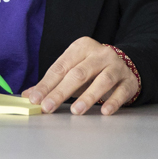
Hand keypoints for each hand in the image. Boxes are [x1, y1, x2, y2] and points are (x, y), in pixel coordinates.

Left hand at [23, 37, 138, 114]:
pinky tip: (104, 111)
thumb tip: (28, 95)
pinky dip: (113, 101)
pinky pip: (121, 91)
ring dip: (88, 96)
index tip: (35, 99)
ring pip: (103, 80)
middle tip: (48, 107)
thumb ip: (51, 83)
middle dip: (61, 92)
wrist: (124, 65)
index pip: (60, 67)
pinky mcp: (129, 80)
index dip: (46, 84)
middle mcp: (99, 54)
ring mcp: (116, 66)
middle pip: (78, 73)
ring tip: (76, 110)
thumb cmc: (91, 70)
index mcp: (81, 47)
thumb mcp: (71, 71)